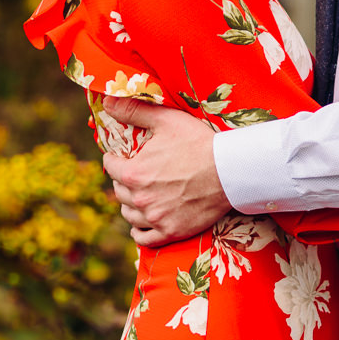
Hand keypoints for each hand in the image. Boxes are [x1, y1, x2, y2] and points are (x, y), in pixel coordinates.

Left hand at [97, 97, 231, 246]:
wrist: (230, 171)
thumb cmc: (198, 143)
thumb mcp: (165, 120)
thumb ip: (133, 111)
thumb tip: (108, 101)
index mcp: (133, 173)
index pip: (109, 166)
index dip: (115, 159)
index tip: (120, 156)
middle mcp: (140, 199)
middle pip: (119, 191)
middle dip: (123, 180)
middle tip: (135, 174)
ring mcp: (155, 218)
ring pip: (129, 214)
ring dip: (130, 204)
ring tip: (140, 195)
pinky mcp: (171, 232)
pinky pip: (143, 238)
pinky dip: (139, 231)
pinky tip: (143, 221)